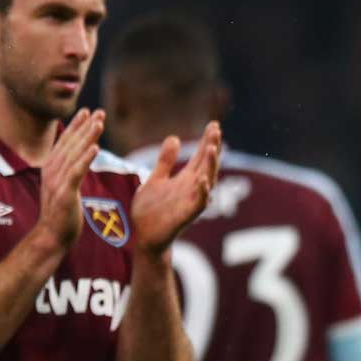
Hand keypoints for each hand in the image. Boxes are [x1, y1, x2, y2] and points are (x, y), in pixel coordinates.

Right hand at [37, 108, 105, 248]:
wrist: (51, 235)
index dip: (76, 126)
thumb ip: (68, 171)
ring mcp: (57, 181)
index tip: (87, 111)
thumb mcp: (62, 186)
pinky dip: (85, 159)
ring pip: (75, 154)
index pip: (65, 142)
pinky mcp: (64, 193)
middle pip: (71, 144)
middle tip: (99, 111)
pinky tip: (95, 147)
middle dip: (85, 126)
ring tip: (99, 122)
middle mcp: (52, 170)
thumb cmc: (60, 212)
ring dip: (87, 137)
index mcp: (51, 167)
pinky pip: (76, 172)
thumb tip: (78, 158)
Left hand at [130, 121, 222, 255]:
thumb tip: (175, 138)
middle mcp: (192, 189)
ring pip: (207, 181)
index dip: (207, 141)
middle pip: (206, 165)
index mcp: (185, 179)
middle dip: (212, 148)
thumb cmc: (150, 210)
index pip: (200, 157)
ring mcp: (190, 202)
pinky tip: (204, 180)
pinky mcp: (185, 216)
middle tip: (216, 130)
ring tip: (212, 149)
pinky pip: (198, 204)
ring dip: (210, 166)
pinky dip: (202, 192)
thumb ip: (165, 161)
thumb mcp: (155, 179)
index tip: (214, 124)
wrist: (143, 236)